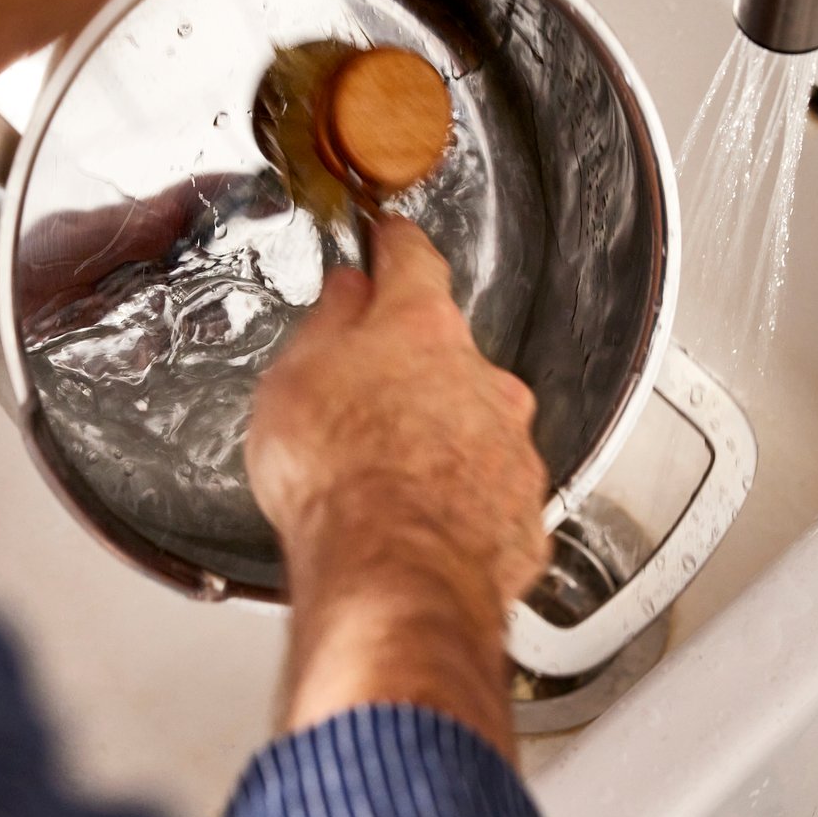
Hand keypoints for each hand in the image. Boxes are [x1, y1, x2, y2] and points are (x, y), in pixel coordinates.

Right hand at [246, 216, 548, 758]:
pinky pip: (490, 491)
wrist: (392, 577)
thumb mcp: (293, 380)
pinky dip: (461, 499)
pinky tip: (418, 522)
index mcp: (422, 329)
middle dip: (411, 369)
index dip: (395, 245)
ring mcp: (511, 447)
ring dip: (439, 439)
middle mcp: (483, 378)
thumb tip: (346, 296)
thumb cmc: (339, 481)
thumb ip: (329, 325)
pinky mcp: (524, 512)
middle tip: (361, 404)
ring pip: (475, 423)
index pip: (413, 259)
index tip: (389, 239)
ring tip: (383, 480)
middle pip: (447, 351)